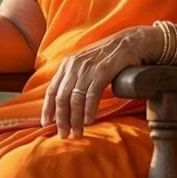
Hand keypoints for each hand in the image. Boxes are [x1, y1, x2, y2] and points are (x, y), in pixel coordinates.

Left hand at [42, 26, 167, 138]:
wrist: (130, 42)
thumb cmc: (109, 57)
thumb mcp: (86, 64)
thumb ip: (75, 78)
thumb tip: (67, 101)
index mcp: (68, 64)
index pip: (52, 90)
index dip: (47, 109)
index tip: (46, 124)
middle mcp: (75, 66)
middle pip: (62, 98)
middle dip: (61, 119)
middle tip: (63, 135)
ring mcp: (88, 69)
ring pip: (75, 99)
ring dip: (75, 119)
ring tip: (77, 133)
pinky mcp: (103, 72)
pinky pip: (92, 95)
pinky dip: (88, 111)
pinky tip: (88, 121)